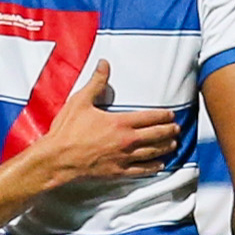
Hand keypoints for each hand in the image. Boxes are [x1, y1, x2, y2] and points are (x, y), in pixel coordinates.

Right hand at [23, 62, 180, 185]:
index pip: (150, 117)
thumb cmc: (67, 130)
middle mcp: (126, 140)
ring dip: (165, 148)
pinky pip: (141, 170)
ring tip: (174, 145)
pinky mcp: (117, 172)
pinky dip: (153, 167)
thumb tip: (104, 63)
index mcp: (120, 122)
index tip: (171, 115)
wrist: (57, 159)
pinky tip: (160, 165)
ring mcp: (123, 158)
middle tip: (177, 129)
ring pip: (152, 153)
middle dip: (169, 131)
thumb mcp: (80, 101)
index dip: (163, 116)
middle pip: (156, 135)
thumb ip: (96, 82)